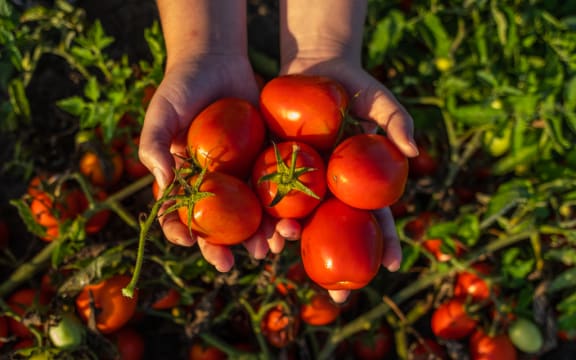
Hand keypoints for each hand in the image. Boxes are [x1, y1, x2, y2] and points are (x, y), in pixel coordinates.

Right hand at [139, 55, 268, 270]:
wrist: (217, 60)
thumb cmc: (181, 86)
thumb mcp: (161, 112)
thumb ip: (154, 145)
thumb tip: (161, 183)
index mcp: (184, 181)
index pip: (179, 215)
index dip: (182, 233)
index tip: (189, 243)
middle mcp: (215, 185)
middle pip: (219, 225)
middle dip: (224, 247)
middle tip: (231, 262)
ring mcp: (243, 176)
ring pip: (252, 215)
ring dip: (259, 235)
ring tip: (267, 248)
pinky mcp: (268, 162)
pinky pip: (277, 190)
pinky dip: (284, 209)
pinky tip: (292, 222)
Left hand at [277, 57, 417, 302]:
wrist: (312, 67)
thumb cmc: (353, 84)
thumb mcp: (378, 98)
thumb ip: (397, 121)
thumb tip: (413, 153)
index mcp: (358, 181)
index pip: (376, 216)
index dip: (385, 241)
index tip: (391, 267)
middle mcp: (330, 189)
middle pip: (335, 232)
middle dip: (338, 266)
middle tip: (340, 298)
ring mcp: (300, 182)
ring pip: (297, 219)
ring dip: (290, 241)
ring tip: (282, 254)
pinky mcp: (272, 168)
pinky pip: (267, 195)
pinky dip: (262, 214)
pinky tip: (259, 233)